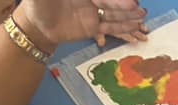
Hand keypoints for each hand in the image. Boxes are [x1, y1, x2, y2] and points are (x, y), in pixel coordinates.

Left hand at [14, 0, 146, 48]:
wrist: (35, 24)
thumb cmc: (37, 2)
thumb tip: (86, 0)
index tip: (127, 0)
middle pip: (109, 2)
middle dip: (123, 5)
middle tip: (137, 7)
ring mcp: (92, 12)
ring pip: (113, 14)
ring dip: (128, 16)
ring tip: (142, 16)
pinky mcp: (92, 27)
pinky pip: (110, 27)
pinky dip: (122, 28)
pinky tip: (133, 27)